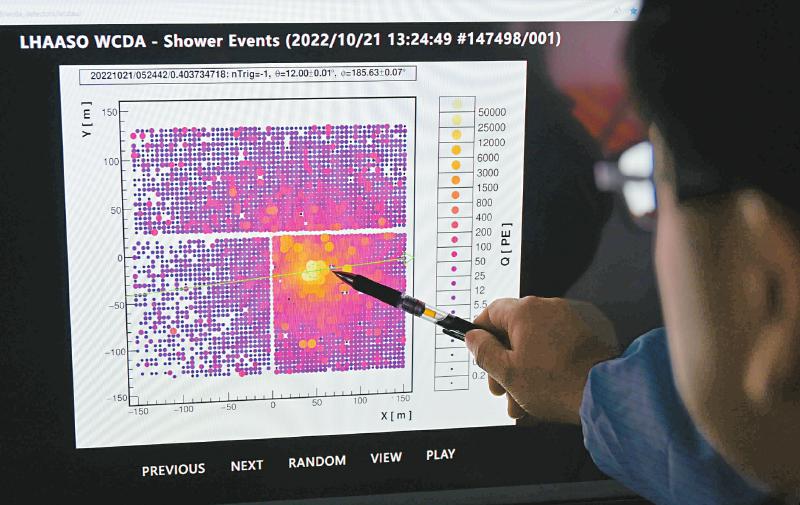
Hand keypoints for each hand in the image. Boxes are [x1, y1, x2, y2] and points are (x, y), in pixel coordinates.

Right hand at [465, 297, 617, 423]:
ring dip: (526, 370)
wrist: (604, 394)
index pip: (492, 312)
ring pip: (537, 344)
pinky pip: (559, 347)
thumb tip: (473, 337)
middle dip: (504, 363)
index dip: (481, 333)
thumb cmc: (557, 383)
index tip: (478, 349)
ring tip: (525, 401)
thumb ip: (483, 351)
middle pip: (515, 331)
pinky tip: (546, 392)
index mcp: (526, 311)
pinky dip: (550, 365)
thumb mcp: (507, 372)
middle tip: (502, 388)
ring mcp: (572, 320)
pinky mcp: (589, 334)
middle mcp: (550, 308)